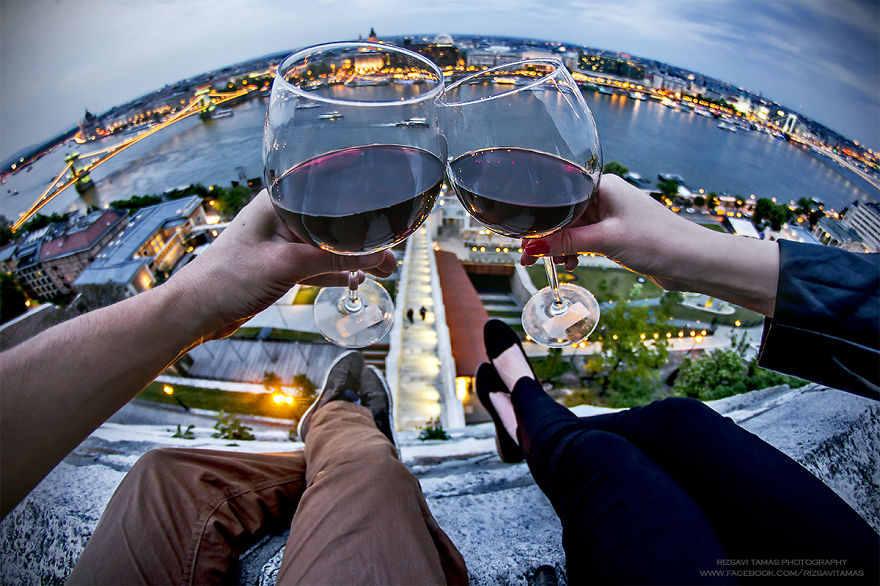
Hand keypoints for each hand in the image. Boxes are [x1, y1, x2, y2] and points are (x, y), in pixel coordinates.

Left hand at [165, 190, 397, 339]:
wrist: (196, 311)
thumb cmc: (228, 279)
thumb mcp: (286, 265)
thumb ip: (332, 259)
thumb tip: (376, 256)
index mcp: (279, 200)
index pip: (328, 190)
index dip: (359, 200)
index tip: (388, 208)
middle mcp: (282, 216)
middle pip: (334, 221)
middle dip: (364, 236)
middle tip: (394, 250)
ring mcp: (282, 241)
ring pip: (329, 245)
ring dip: (355, 257)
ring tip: (387, 269)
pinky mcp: (281, 265)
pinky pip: (318, 264)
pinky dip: (338, 271)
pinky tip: (360, 277)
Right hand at [521, 174, 710, 289]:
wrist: (693, 261)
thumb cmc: (658, 240)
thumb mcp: (606, 240)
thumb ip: (567, 242)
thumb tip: (532, 246)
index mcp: (603, 186)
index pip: (559, 195)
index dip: (539, 215)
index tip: (522, 236)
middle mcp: (605, 197)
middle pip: (562, 213)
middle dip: (544, 235)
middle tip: (527, 256)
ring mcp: (610, 216)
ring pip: (572, 228)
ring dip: (558, 246)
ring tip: (548, 264)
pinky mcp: (615, 233)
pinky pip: (584, 239)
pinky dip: (574, 251)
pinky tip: (571, 264)